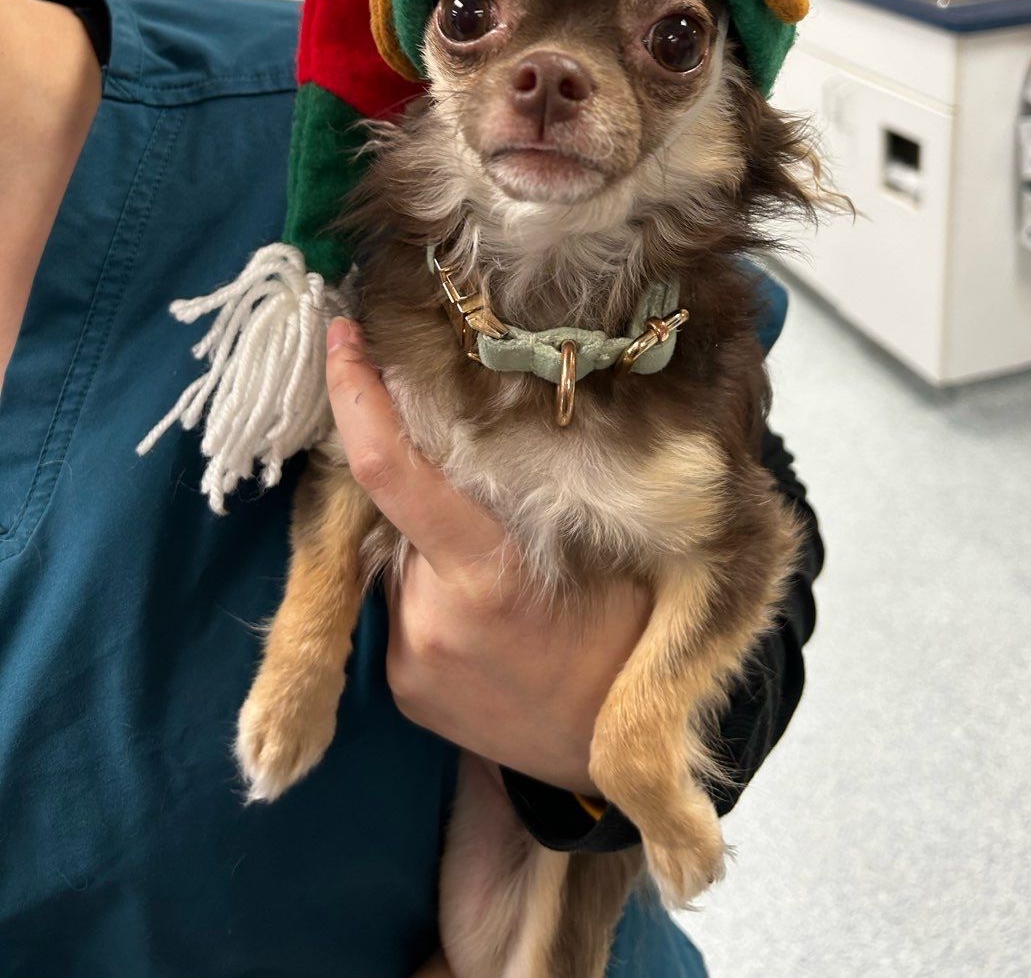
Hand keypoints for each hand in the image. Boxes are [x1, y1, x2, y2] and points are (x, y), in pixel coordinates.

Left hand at [326, 318, 649, 795]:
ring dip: (433, 549)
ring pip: (399, 560)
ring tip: (505, 590)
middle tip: (498, 518)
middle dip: (434, 495)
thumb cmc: (624, 634)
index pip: (393, 473)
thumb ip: (535, 498)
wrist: (608, 756)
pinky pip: (402, 609)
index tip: (339, 340)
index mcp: (486, 574)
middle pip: (401, 513)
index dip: (357, 400)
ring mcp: (408, 660)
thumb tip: (488, 421)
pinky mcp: (401, 689)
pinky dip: (432, 595)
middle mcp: (429, 617)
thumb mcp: (603, 554)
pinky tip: (487, 625)